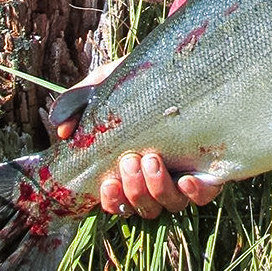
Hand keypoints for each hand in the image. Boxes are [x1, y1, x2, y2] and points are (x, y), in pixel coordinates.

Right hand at [54, 60, 223, 218]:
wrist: (176, 62)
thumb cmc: (135, 80)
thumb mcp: (102, 87)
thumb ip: (76, 104)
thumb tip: (60, 130)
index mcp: (130, 167)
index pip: (119, 203)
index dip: (113, 202)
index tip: (108, 183)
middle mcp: (158, 178)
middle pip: (145, 208)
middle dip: (135, 190)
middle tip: (131, 160)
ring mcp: (184, 174)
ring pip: (171, 204)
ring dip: (158, 189)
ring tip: (152, 159)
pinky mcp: (211, 168)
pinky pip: (205, 194)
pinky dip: (195, 193)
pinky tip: (187, 179)